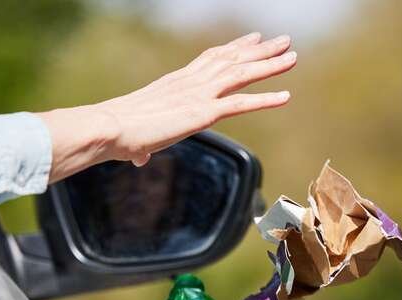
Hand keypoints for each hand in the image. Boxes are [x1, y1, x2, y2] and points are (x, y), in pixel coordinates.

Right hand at [40, 32, 295, 180]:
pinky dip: (265, 99)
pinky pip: (240, 104)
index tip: (252, 39)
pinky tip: (285, 96)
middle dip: (259, 50)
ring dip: (269, 65)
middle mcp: (190, 82)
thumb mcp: (135, 136)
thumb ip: (142, 146)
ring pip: (241, 74)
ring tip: (292, 57)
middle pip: (231, 59)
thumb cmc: (116, 132)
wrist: (110, 126)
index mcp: (176, 82)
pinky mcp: (202, 113)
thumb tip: (138, 158)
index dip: (234, 48)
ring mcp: (198, 95)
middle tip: (282, 41)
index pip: (211, 59)